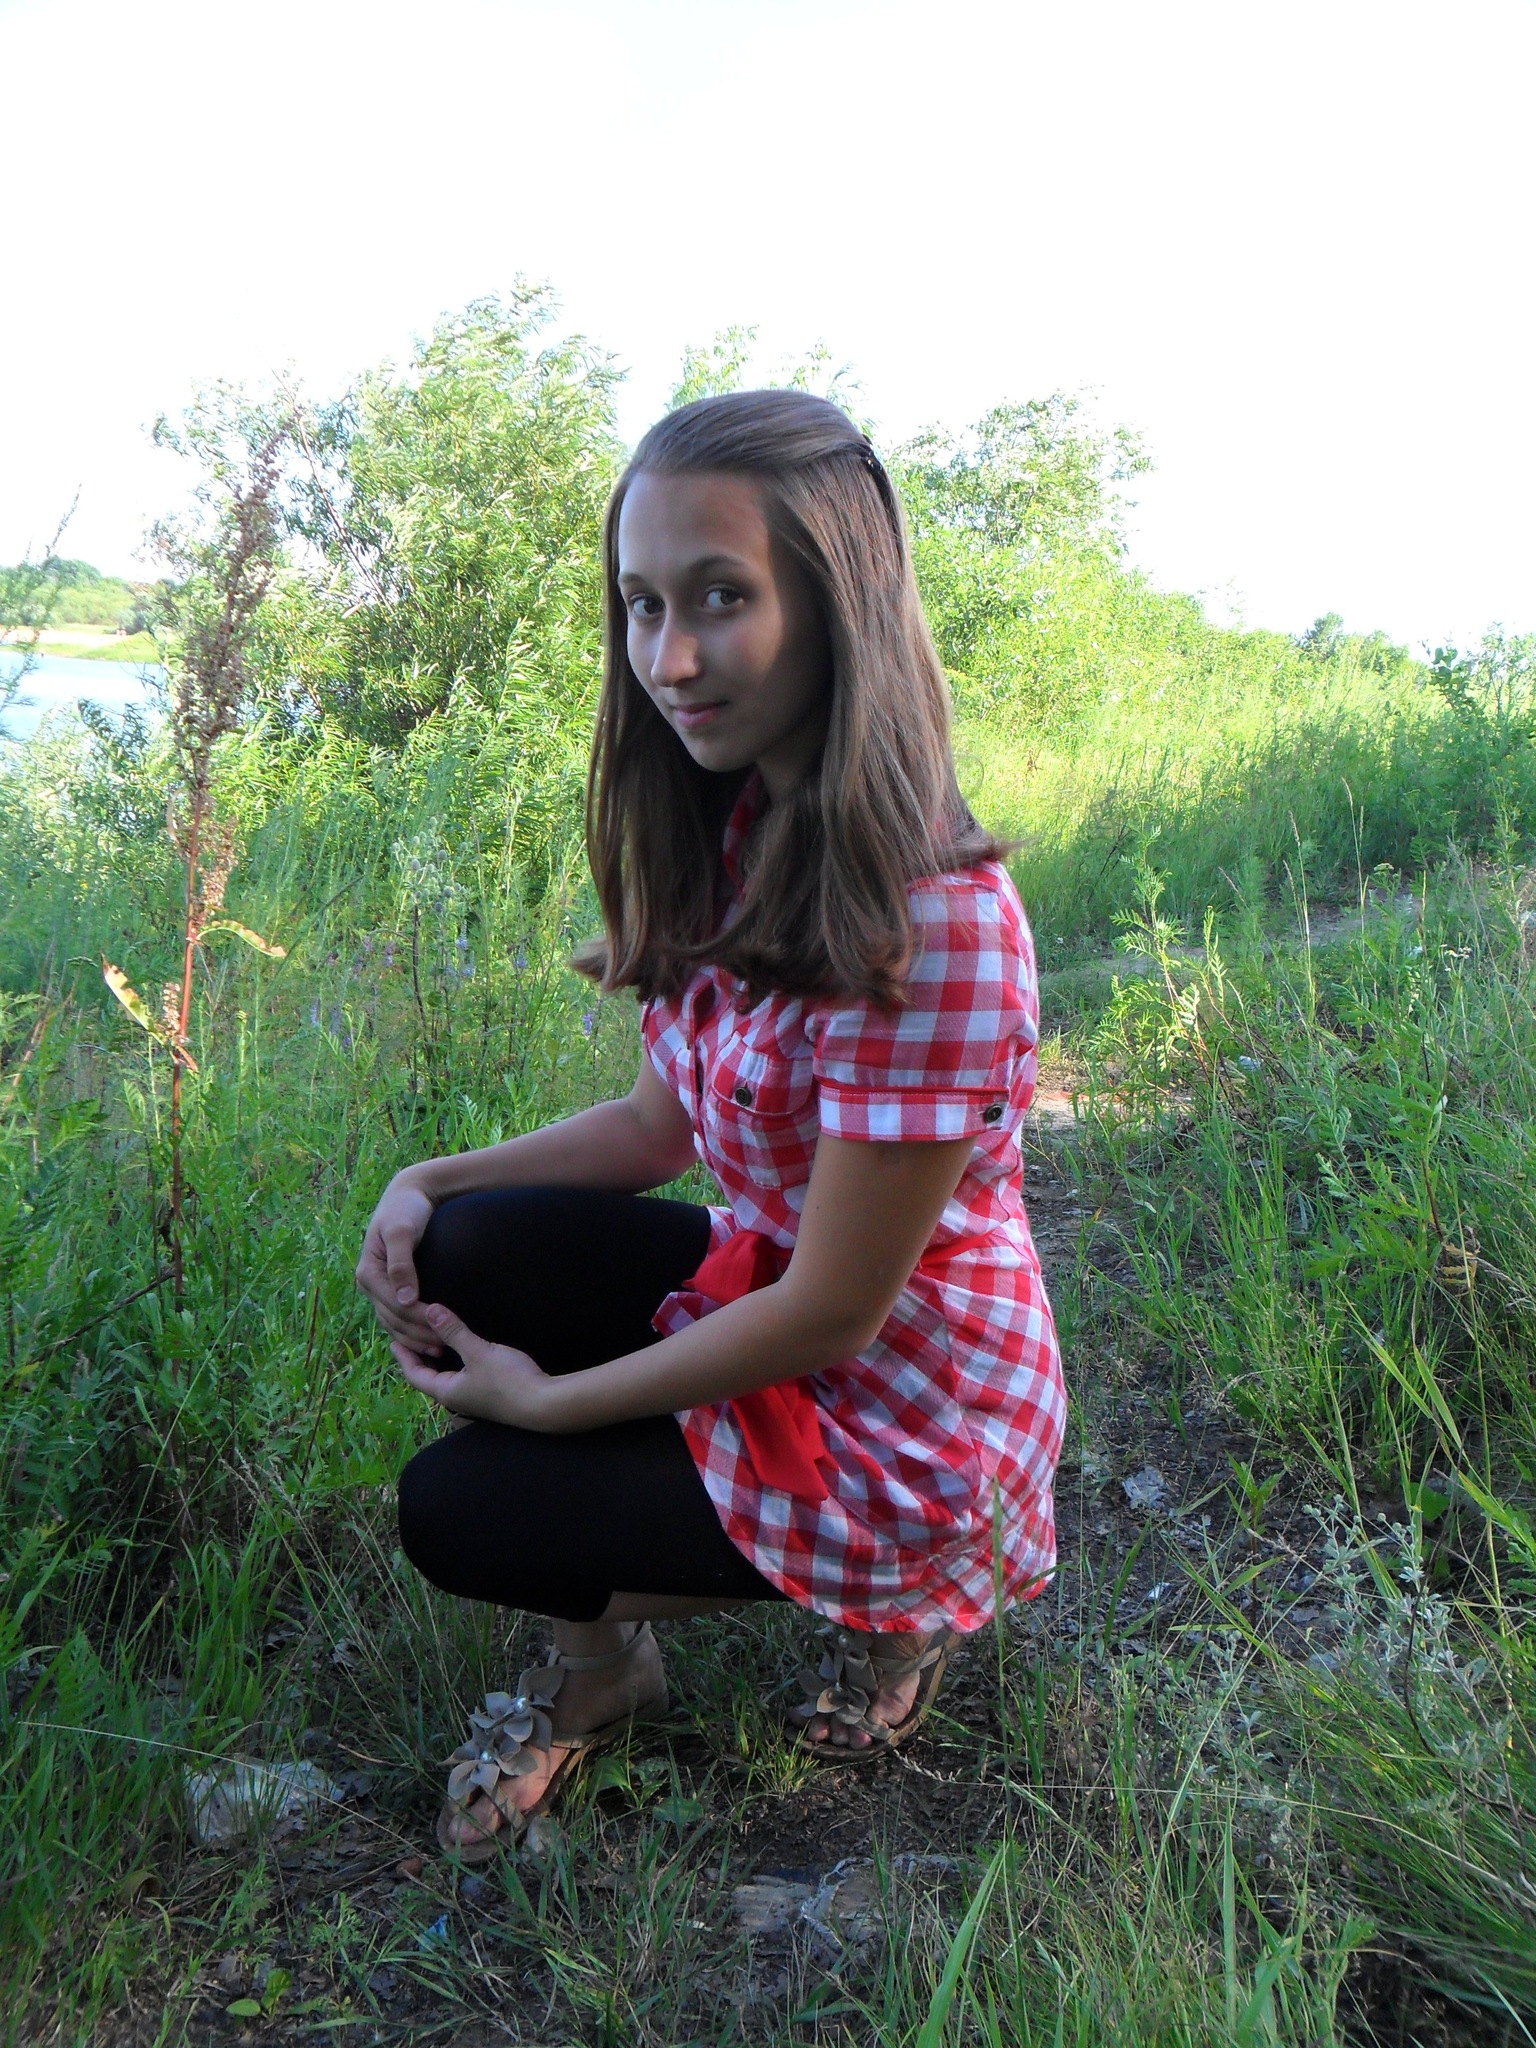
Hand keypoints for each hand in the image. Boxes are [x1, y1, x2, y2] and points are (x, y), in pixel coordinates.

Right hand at [355, 1171, 443, 1355]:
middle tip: (444, 1346)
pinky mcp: (387, 1287)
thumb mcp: (402, 1232)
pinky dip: (410, 1331)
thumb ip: (402, 1264)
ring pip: (392, 1323)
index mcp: (368, 1272)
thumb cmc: (406, 1210)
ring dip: (413, 1339)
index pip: (394, 1306)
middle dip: (417, 1334)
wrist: (408, 1194)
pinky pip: (395, 1317)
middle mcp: (368, 1283)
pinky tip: (428, 1340)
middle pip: (393, 1319)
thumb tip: (404, 1299)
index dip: (417, 1320)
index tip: (441, 1331)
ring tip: (439, 1350)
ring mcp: (376, 1287)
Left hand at [391, 1305, 556, 1428]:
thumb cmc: (509, 1380)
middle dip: (417, 1358)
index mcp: (447, 1391)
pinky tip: (460, 1352)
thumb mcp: (479, 1352)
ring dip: (436, 1360)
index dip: (403, 1356)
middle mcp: (456, 1398)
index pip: (415, 1374)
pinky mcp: (488, 1394)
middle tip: (408, 1338)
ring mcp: (473, 1398)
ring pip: (445, 1377)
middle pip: (428, 1377)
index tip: (393, 1341)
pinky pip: (461, 1376)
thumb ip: (454, 1331)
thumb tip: (430, 1309)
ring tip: (430, 1342)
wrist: (543, 1404)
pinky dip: (453, 1363)